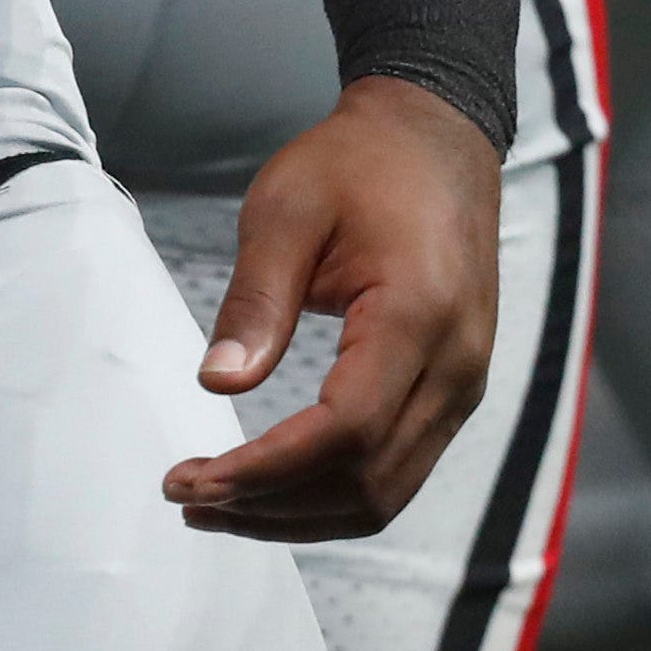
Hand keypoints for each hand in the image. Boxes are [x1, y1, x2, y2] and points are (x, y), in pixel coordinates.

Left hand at [165, 76, 502, 540]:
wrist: (435, 136)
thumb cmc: (358, 162)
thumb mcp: (286, 208)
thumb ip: (255, 299)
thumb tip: (217, 382)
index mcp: (417, 315)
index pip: (344, 431)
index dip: (264, 471)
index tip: (190, 477)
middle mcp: (455, 366)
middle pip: (367, 482)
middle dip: (272, 506)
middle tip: (188, 496)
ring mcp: (463, 385)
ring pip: (386, 493)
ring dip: (299, 514)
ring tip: (218, 504)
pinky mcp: (454, 390)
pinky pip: (398, 470)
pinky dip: (332, 493)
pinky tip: (274, 486)